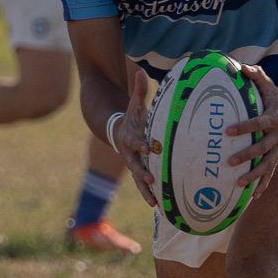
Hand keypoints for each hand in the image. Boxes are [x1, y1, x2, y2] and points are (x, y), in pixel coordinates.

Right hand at [111, 68, 158, 206]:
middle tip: (151, 179)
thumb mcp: (134, 104)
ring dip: (145, 191)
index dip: (140, 143)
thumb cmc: (131, 117)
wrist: (117, 131)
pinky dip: (150, 195)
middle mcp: (130, 153)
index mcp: (130, 137)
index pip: (134, 140)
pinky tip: (159, 206)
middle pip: (135, 164)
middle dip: (142, 172)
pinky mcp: (139, 171)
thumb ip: (139, 91)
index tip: (148, 146)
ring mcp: (134, 164)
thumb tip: (141, 71)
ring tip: (153, 203)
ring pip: (138, 179)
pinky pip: (144, 185)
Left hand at [226, 63, 277, 200]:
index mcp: (273, 118)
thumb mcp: (268, 84)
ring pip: (267, 165)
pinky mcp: (277, 156)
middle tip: (229, 161)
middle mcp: (277, 135)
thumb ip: (256, 75)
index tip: (228, 130)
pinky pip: (271, 173)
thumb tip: (241, 66)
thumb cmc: (276, 96)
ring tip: (238, 184)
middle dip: (246, 155)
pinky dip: (263, 185)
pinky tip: (253, 197)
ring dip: (254, 175)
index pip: (258, 124)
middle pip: (261, 148)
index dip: (244, 127)